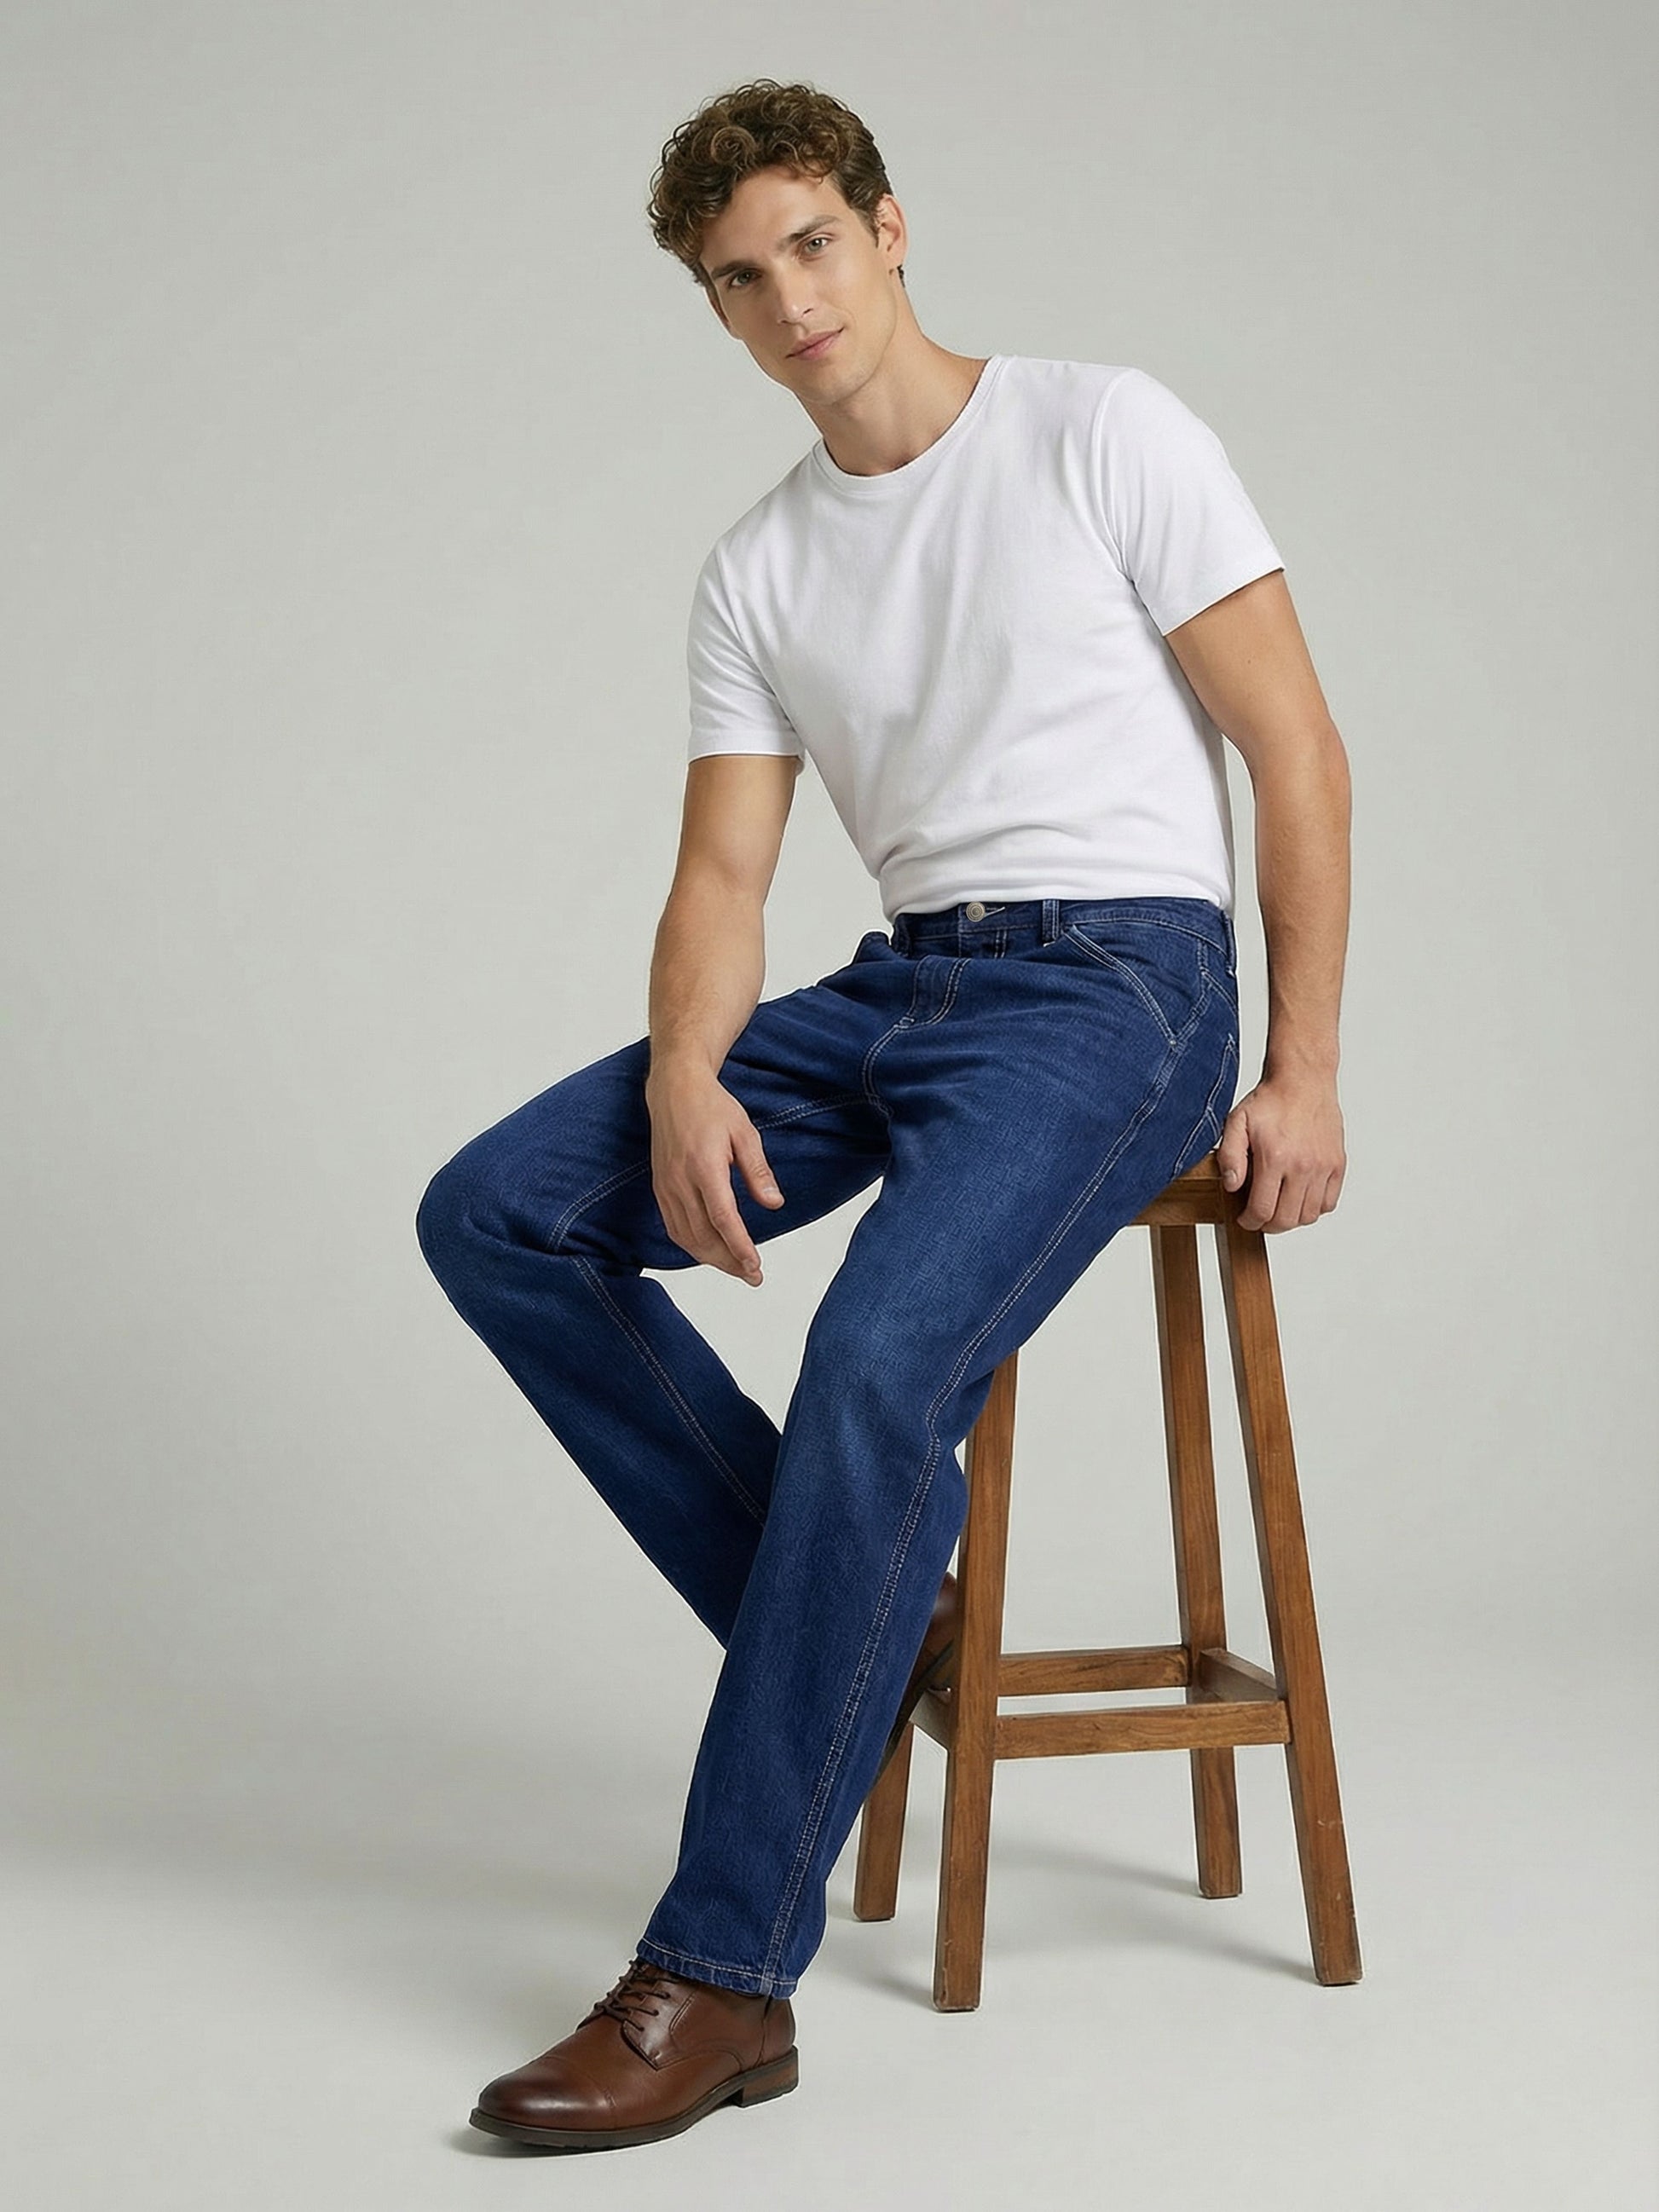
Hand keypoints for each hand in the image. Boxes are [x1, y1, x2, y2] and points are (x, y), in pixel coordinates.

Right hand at [645, 1066, 785, 1284]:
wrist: (674, 1090)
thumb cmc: (712, 1107)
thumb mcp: (745, 1133)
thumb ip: (758, 1171)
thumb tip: (774, 1204)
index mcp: (704, 1165)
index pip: (722, 1218)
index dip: (739, 1246)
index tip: (754, 1265)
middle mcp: (680, 1180)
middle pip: (703, 1235)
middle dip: (728, 1261)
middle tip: (753, 1276)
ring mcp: (666, 1186)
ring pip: (686, 1237)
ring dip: (711, 1258)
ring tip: (736, 1269)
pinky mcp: (660, 1188)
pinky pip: (674, 1227)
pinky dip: (691, 1246)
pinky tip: (710, 1252)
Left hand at [1216, 1071, 1344, 1231]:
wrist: (1304, 1081)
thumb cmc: (1271, 1101)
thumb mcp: (1237, 1122)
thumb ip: (1230, 1156)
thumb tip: (1231, 1186)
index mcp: (1275, 1157)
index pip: (1262, 1210)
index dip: (1249, 1221)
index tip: (1244, 1218)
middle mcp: (1302, 1165)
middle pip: (1286, 1220)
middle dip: (1268, 1225)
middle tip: (1259, 1219)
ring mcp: (1323, 1167)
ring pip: (1309, 1215)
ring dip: (1291, 1219)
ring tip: (1278, 1208)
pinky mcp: (1337, 1164)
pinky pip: (1328, 1203)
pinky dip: (1314, 1208)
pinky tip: (1299, 1198)